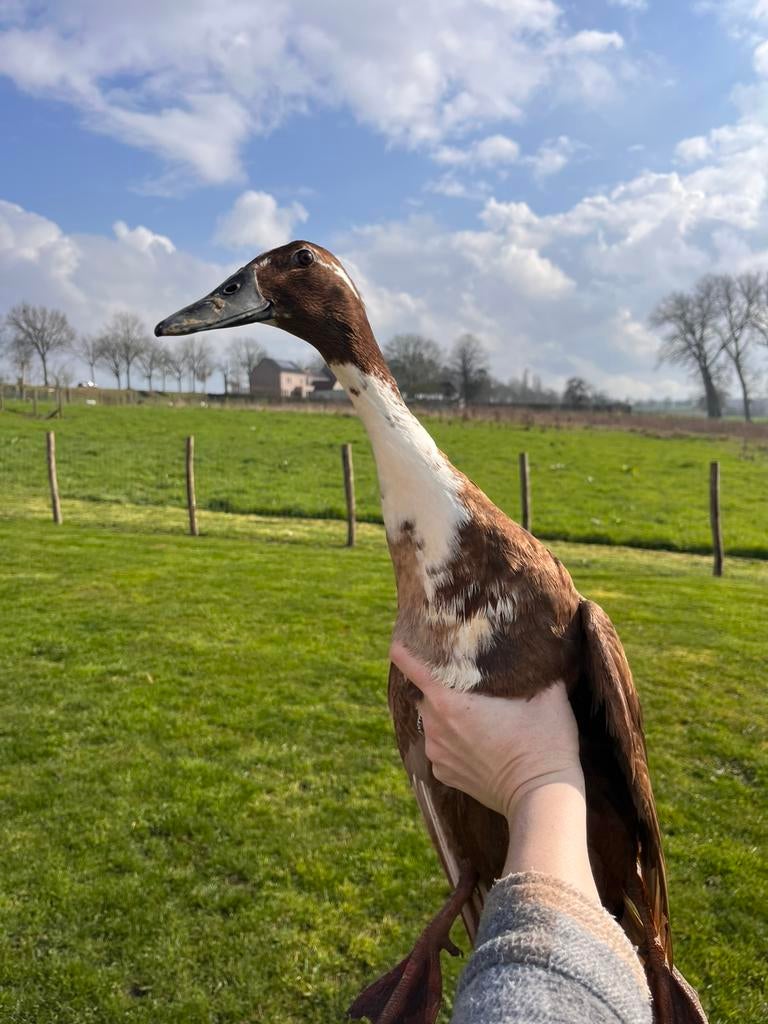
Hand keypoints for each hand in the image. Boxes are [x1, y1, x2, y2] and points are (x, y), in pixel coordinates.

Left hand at [391, 641, 597, 899]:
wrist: (543, 797)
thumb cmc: (545, 743)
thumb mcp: (549, 697)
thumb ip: (539, 671)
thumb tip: (541, 654)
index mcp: (451, 704)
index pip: (415, 672)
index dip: (405, 655)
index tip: (397, 644)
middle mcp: (437, 728)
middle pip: (423, 697)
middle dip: (434, 687)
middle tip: (456, 678)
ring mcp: (439, 755)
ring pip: (432, 725)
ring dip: (444, 717)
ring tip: (471, 714)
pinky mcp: (446, 777)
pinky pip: (440, 750)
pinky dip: (451, 743)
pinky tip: (475, 743)